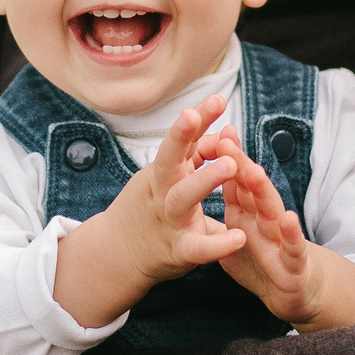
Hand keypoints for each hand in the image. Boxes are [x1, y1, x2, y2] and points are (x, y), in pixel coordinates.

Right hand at [53, 95, 243, 327]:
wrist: (116, 255)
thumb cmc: (149, 209)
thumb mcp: (166, 178)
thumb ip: (196, 155)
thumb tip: (226, 129)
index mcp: (163, 172)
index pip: (181, 140)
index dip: (198, 119)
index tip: (218, 98)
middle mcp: (162, 192)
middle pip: (169, 159)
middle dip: (181, 136)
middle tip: (196, 115)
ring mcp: (169, 220)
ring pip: (183, 197)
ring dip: (204, 179)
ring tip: (231, 164)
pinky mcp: (178, 251)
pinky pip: (197, 248)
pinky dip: (217, 245)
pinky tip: (238, 238)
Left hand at [210, 140, 354, 330]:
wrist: (292, 294)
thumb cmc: (263, 260)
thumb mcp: (239, 233)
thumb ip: (230, 205)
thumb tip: (212, 174)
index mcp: (249, 213)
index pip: (236, 181)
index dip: (225, 159)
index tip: (211, 133)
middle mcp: (266, 219)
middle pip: (252, 189)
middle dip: (239, 165)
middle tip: (226, 141)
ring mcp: (281, 239)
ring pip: (272, 211)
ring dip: (264, 191)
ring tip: (254, 172)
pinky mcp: (295, 263)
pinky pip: (292, 247)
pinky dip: (291, 234)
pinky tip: (288, 219)